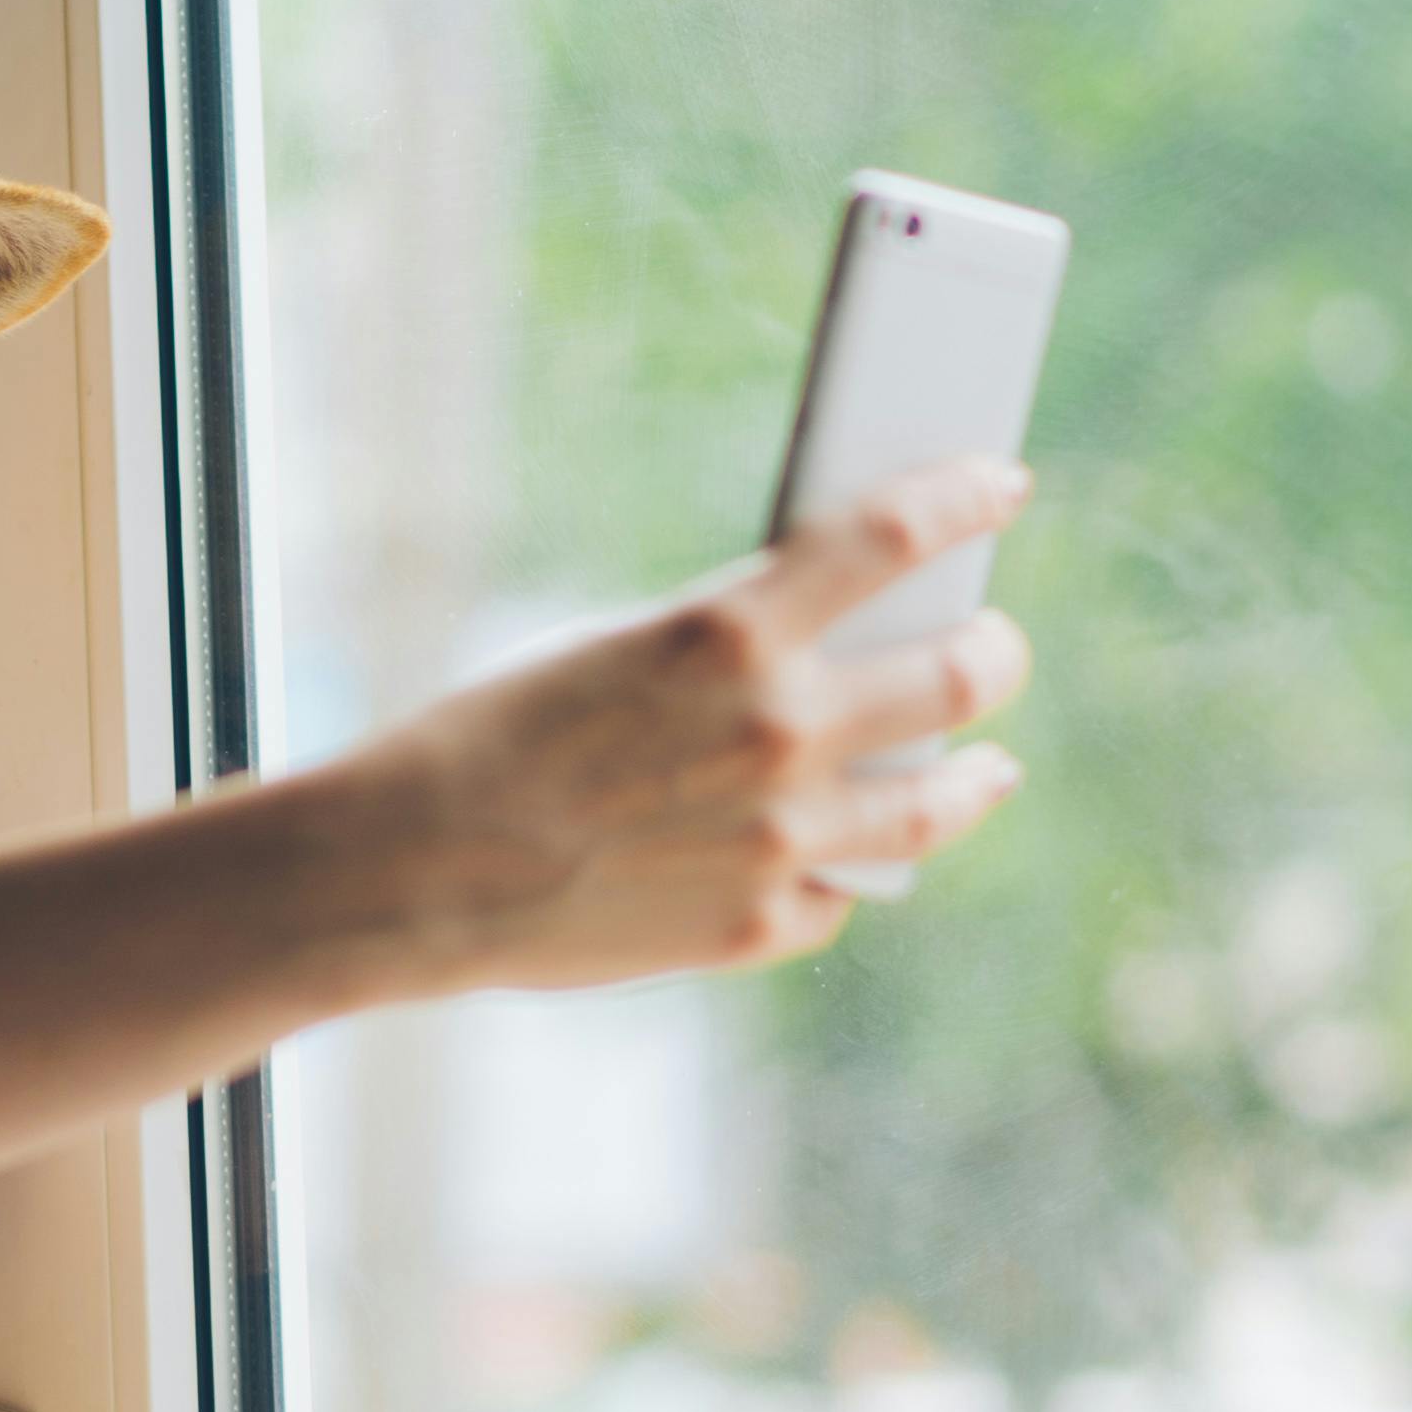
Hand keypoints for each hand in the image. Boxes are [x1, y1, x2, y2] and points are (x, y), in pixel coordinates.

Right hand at [329, 460, 1032, 992]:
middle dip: (996, 648)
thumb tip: (833, 641)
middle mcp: (781, 731)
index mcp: (732, 629)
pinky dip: (843, 870)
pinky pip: (842, 893)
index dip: (966, 498)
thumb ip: (737, 643)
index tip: (1000, 486)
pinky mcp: (758, 926)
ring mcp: (782, 839)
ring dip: (979, 773)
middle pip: (963, 674)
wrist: (410, 869)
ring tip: (988, 765)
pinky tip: (844, 858)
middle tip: (996, 642)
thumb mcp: (619, 646)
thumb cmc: (494, 737)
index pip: (897, 532)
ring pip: (941, 803)